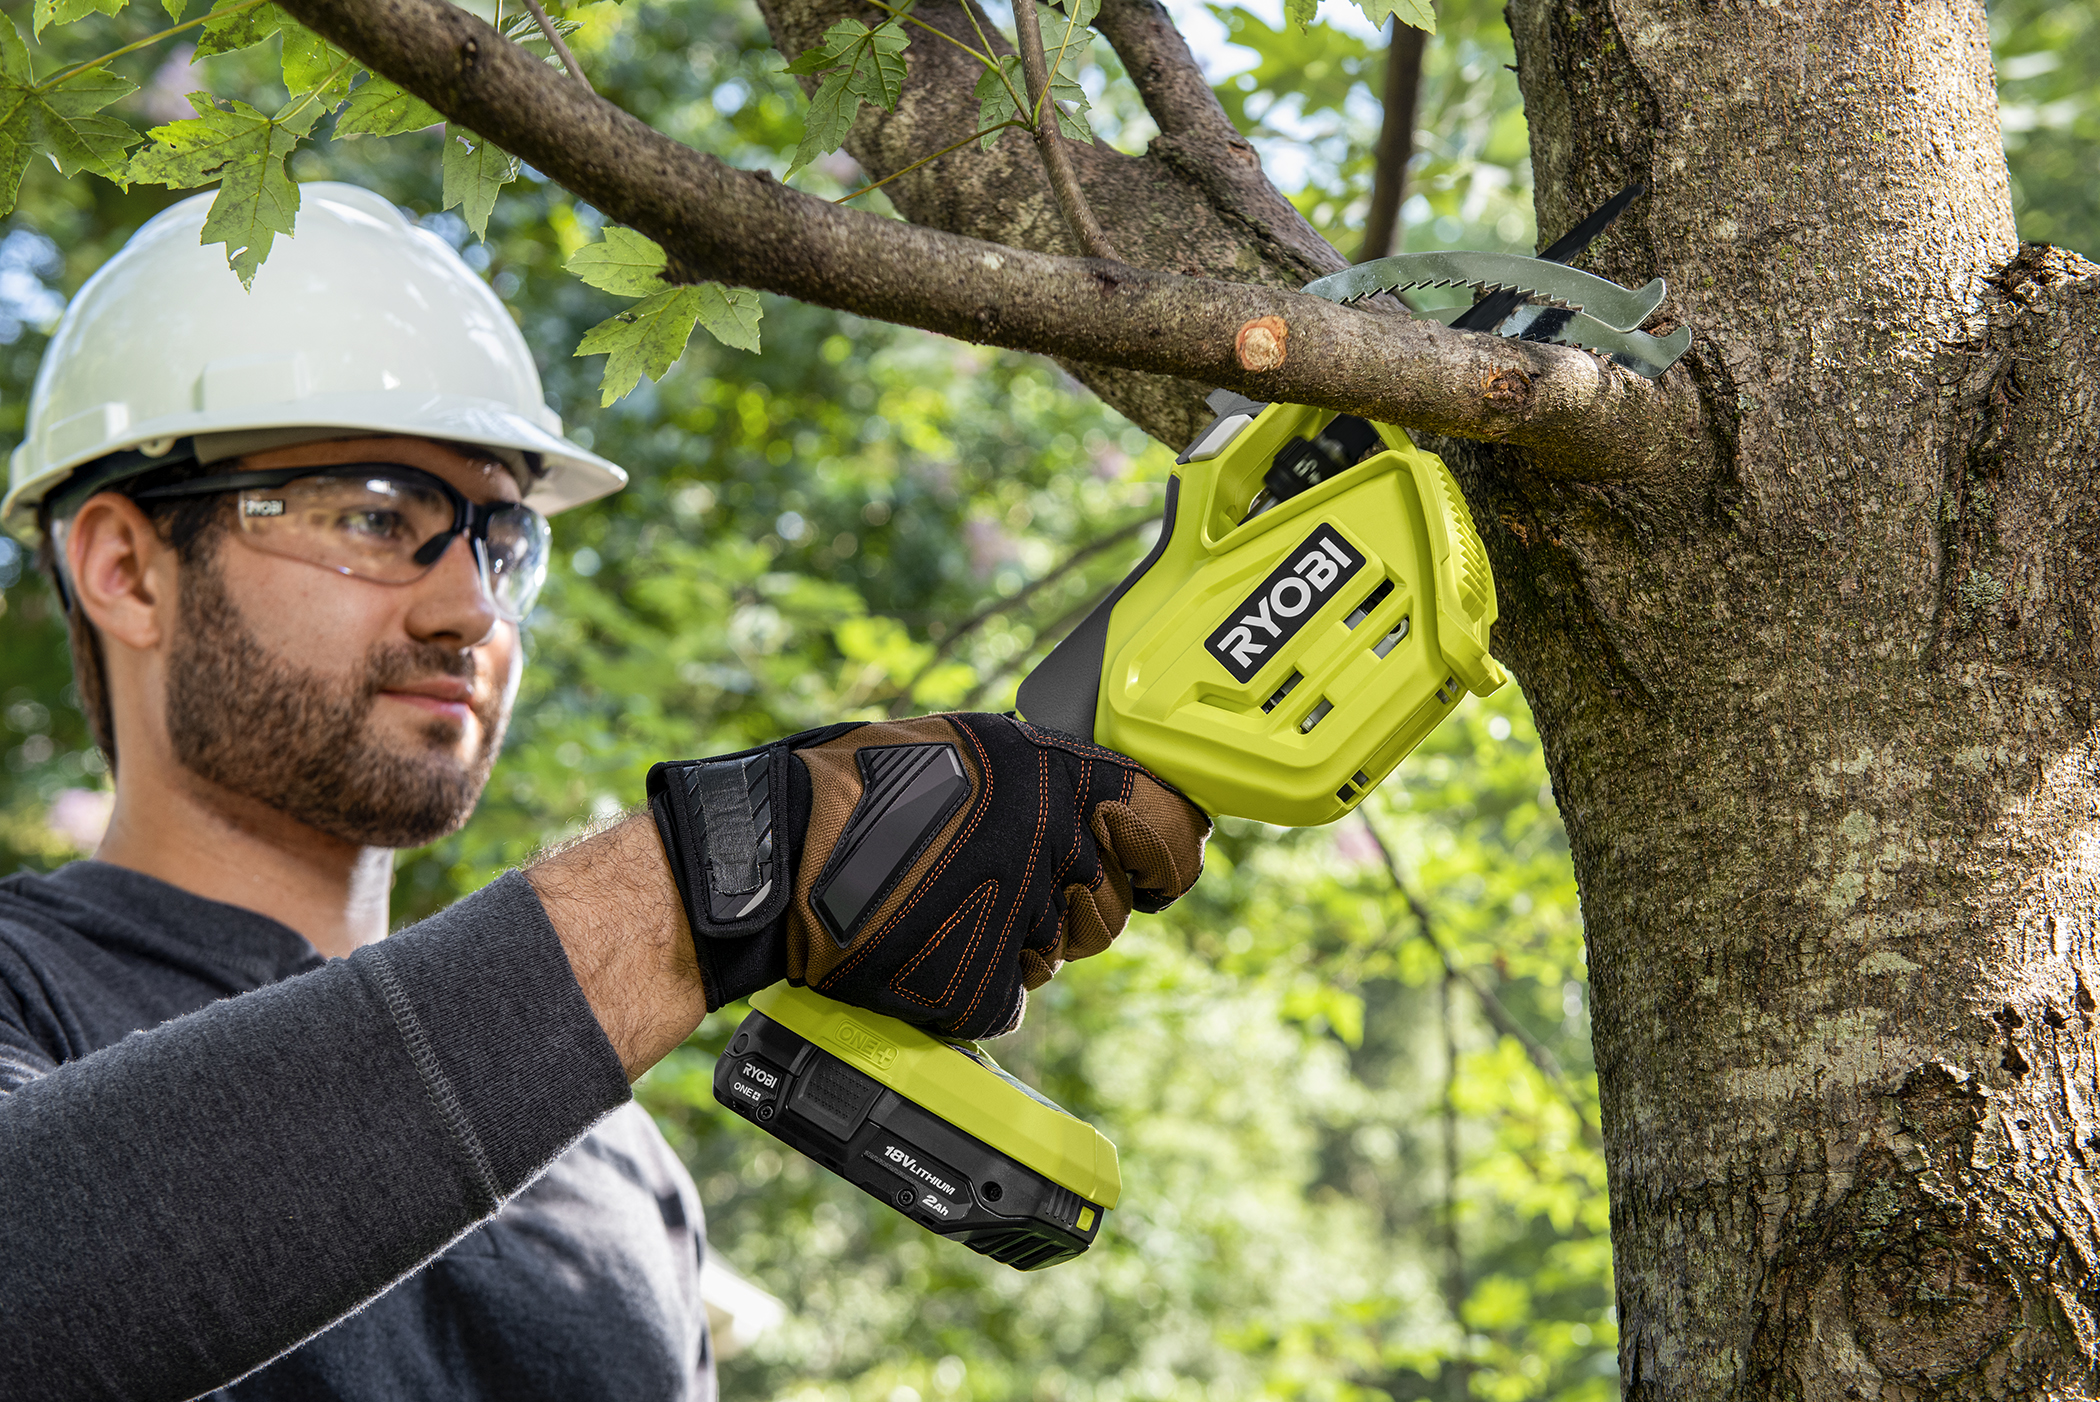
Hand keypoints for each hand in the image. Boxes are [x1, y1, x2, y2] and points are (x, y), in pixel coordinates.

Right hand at [647, 713, 1210, 1038]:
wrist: (776, 859)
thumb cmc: (858, 786)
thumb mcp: (968, 746)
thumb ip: (1045, 773)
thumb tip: (1106, 794)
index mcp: (1057, 776)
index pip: (1173, 825)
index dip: (1169, 851)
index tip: (1159, 863)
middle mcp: (1053, 847)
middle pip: (1111, 905)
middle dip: (1071, 901)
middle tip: (1000, 882)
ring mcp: (1022, 923)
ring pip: (1056, 954)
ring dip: (1015, 939)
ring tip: (945, 903)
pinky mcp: (983, 987)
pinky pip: (1005, 997)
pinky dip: (969, 981)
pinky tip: (923, 943)